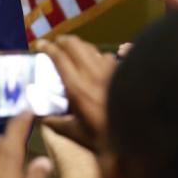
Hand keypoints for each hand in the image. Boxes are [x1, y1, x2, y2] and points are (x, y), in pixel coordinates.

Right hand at [38, 36, 115, 152]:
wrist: (138, 136)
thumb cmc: (104, 136)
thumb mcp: (76, 133)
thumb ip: (56, 123)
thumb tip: (42, 118)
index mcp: (76, 87)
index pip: (58, 57)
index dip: (47, 47)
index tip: (39, 45)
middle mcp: (91, 73)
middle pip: (74, 44)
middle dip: (62, 41)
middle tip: (55, 45)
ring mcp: (108, 70)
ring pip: (90, 47)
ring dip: (78, 46)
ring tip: (72, 51)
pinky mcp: (120, 72)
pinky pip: (105, 56)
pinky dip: (96, 55)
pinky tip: (95, 63)